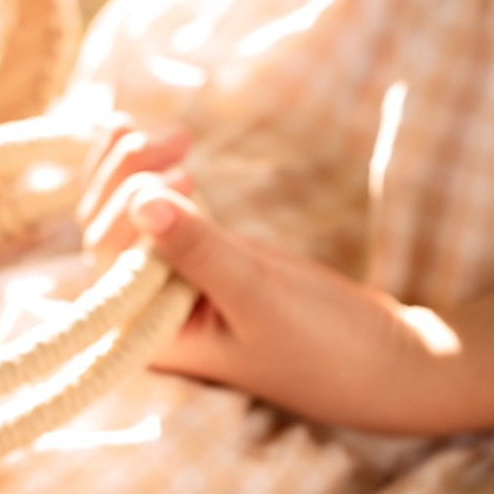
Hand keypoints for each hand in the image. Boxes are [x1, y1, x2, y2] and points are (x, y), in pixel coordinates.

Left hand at [92, 174, 470, 435]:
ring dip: (135, 168)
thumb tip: (140, 198)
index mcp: (154, 337)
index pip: (109, 259)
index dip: (130, 206)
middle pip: (108, 232)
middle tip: (180, 140)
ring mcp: (178, 287)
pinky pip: (162, 216)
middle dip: (129, 176)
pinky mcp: (206, 264)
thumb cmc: (325, 343)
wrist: (385, 359)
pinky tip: (149, 142)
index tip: (185, 175)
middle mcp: (153, 313)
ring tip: (169, 134)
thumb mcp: (258, 293)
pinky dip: (151, 176)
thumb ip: (198, 248)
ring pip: (128, 218)